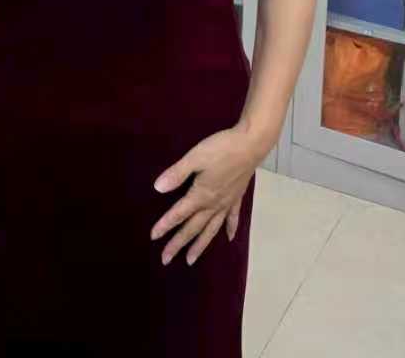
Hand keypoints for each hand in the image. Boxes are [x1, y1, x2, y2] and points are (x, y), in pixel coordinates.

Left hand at [151, 125, 265, 265]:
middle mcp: (214, 204)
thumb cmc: (222, 149)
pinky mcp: (238, 197)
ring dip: (200, 245)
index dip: (165, 226)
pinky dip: (230, 229)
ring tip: (191, 259)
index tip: (153, 237)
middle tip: (166, 259)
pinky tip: (229, 238)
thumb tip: (157, 188)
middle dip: (179, 243)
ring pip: (211, 229)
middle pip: (193, 228)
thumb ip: (177, 174)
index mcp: (201, 195)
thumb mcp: (195, 157)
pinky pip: (233, 218)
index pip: (179, 214)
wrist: (251, 144)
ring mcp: (227, 203)